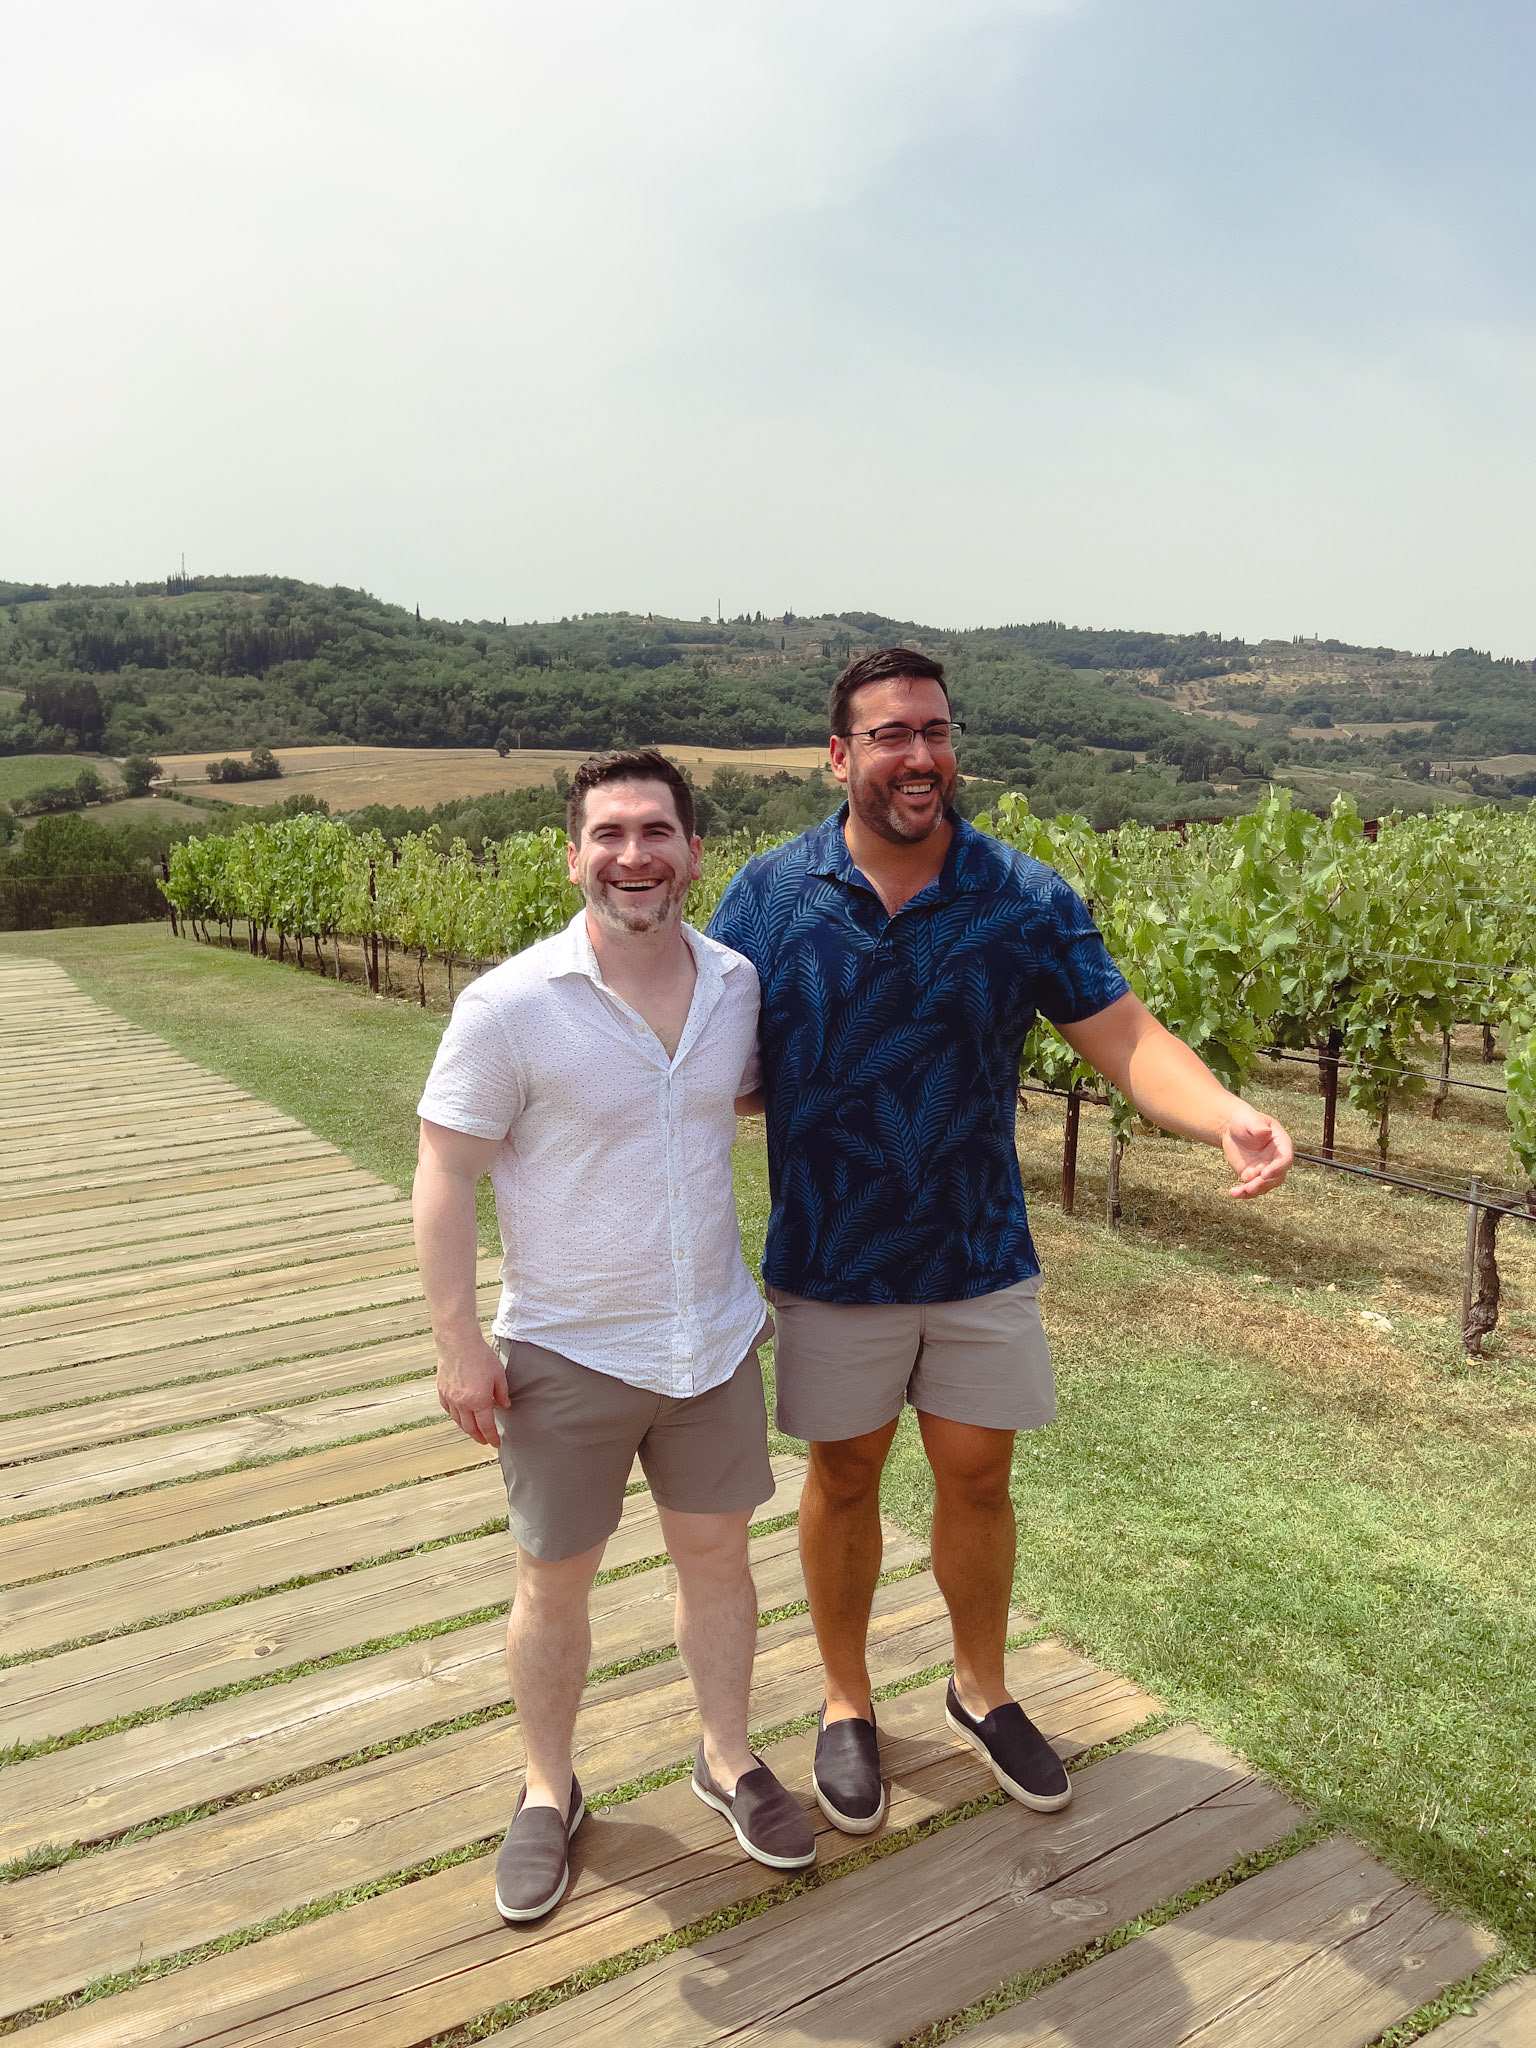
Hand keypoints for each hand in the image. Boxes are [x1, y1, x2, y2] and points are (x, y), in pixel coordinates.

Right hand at [435, 1331, 508, 1445]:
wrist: (458, 1343)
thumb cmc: (480, 1356)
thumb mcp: (498, 1375)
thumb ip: (502, 1393)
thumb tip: (504, 1406)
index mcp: (479, 1401)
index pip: (486, 1426)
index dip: (491, 1437)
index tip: (495, 1443)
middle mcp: (463, 1403)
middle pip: (471, 1428)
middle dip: (479, 1437)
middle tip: (485, 1440)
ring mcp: (450, 1398)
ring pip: (458, 1421)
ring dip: (467, 1429)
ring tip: (474, 1431)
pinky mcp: (442, 1391)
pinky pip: (448, 1410)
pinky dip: (455, 1416)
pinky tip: (460, 1416)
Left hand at [1220, 1103, 1293, 1198]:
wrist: (1233, 1129)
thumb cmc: (1246, 1121)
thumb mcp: (1251, 1119)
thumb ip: (1258, 1126)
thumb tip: (1265, 1131)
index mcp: (1281, 1145)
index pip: (1285, 1160)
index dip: (1277, 1169)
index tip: (1264, 1174)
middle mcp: (1276, 1160)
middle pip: (1276, 1177)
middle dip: (1263, 1184)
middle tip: (1249, 1187)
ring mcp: (1265, 1170)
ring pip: (1264, 1186)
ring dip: (1252, 1191)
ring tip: (1237, 1192)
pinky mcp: (1253, 1176)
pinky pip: (1251, 1188)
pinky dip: (1243, 1193)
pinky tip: (1234, 1193)